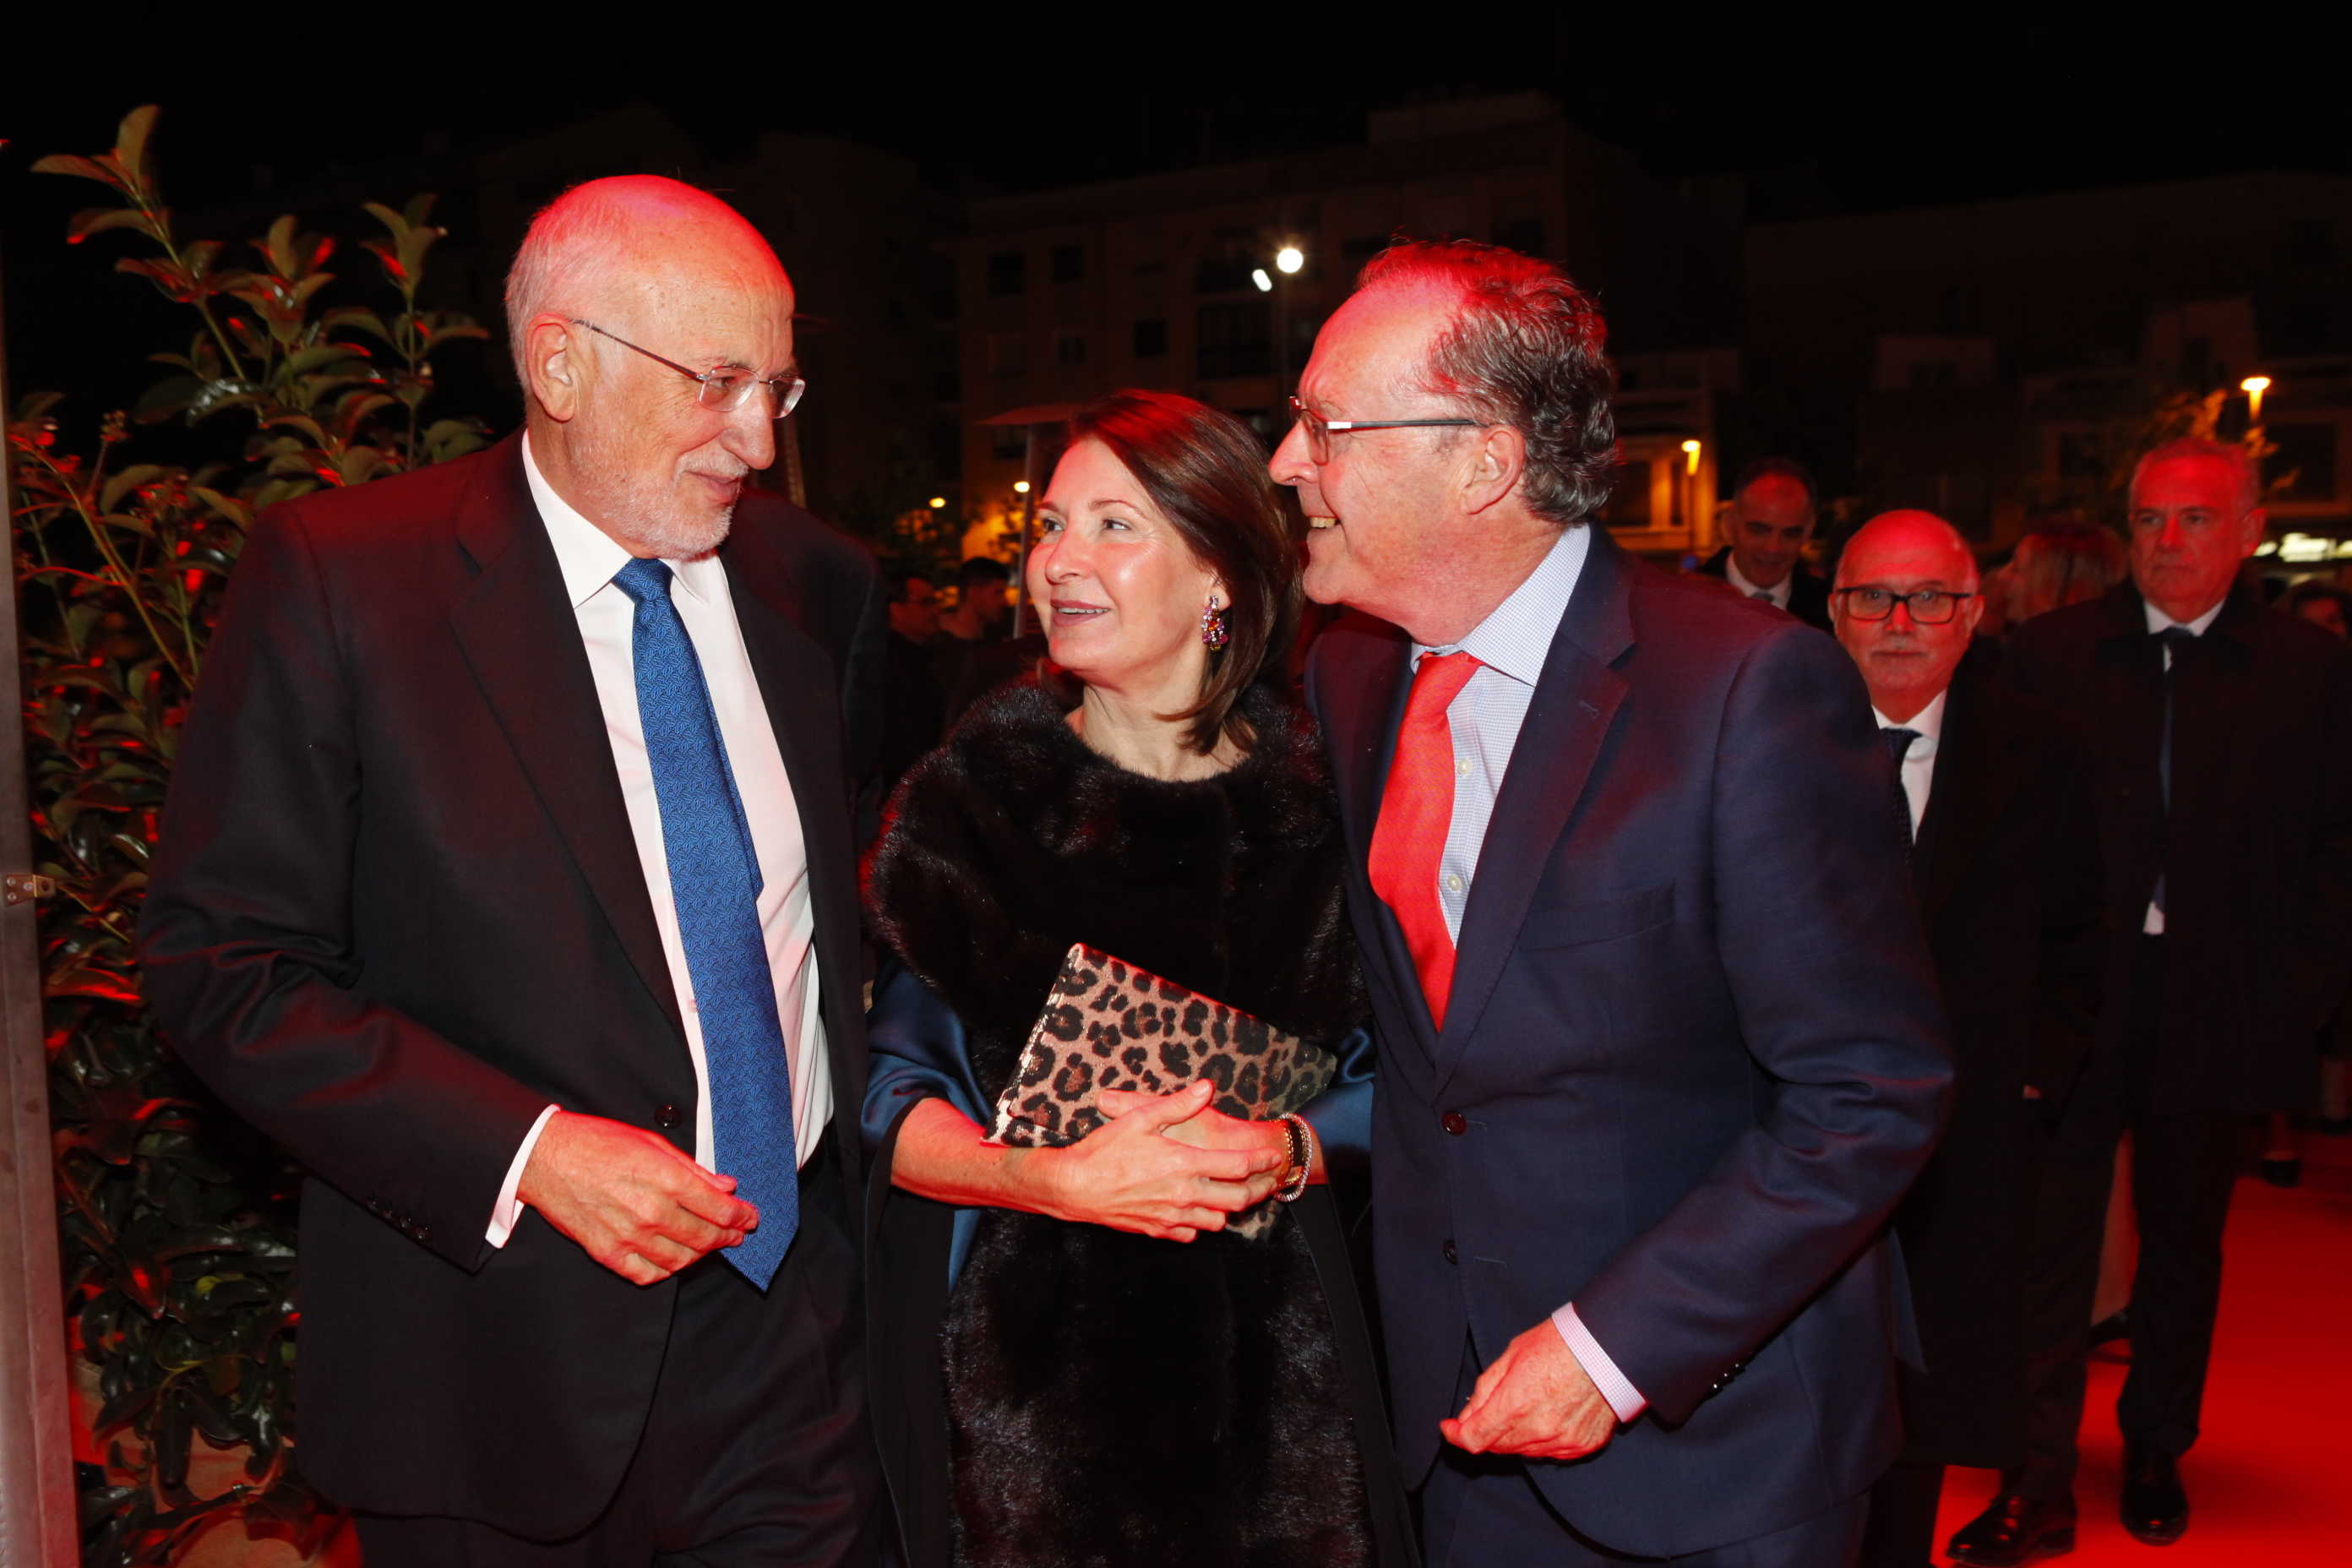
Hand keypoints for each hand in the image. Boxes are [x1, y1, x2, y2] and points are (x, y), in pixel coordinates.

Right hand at [517, 1111, 756, 1285]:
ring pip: (681, 1260)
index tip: (750, 1218)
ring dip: (701, 1255)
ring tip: (708, 1246)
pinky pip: (648, 1274)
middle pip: (706, 1237)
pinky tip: (673, 1259)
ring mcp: (629, 1236)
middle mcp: (652, 1212)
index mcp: (667, 1180)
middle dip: (728, 1237)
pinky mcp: (607, 1253)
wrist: (546, 1159)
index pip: (720, 1209)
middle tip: (736, 1234)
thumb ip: (693, 1169)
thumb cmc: (599, 1143)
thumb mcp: (653, 1143)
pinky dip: (666, 1270)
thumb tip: (725, 1185)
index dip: (742, 1216)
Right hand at [1034, 1080, 1285, 1241]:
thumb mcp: (1140, 1119)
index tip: (1273, 1156)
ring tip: (1230, 1195)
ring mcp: (1172, 1216)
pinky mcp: (1158, 1230)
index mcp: (1184, 1164)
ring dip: (1227, 1209)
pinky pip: (1191, 1234)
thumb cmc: (1104, 1150)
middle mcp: (1184, 1194)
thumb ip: (1178, 1104)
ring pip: (1217, 1221)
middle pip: (1236, 1200)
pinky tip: (1194, 1210)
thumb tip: (1206, 1087)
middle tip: (1265, 1182)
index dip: (1261, 1161)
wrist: (1074, 1187)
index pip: (1237, 1166)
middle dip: (1257, 1191)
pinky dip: (1198, 1224)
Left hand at [1441, 1319, 1619, 1461]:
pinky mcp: (1582, 1445)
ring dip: (1513, 1437)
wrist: (1608, 1347)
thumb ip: (1485, 1390)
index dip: (1456, 1436)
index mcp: (1515, 1405)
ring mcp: (1563, 1441)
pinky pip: (1551, 1452)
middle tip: (1489, 1410)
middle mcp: (1538, 1429)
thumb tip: (1466, 1416)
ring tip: (1523, 1406)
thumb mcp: (1511, 1356)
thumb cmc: (1560, 1343)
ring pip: (1523, 1452)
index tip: (1450, 1428)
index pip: (1474, 1438)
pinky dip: (1541, 1440)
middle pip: (1497, 1447)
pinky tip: (1546, 1416)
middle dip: (1485, 1431)